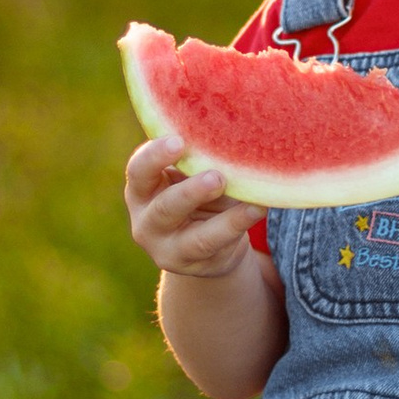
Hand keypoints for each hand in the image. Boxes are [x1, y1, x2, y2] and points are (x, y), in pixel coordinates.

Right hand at [126, 136, 257, 280]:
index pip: (139, 171)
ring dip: (224, 221)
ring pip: (193, 237)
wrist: (204, 245)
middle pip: (163, 207)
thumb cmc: (196, 196)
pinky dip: (239, 225)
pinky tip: (258, 208)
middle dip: (191, 192)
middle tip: (216, 177)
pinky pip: (218, 245)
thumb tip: (230, 133)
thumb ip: (197, 161)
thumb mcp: (188, 178)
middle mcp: (146, 221)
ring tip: (247, 201)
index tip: (179, 141)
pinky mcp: (192, 264)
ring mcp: (167, 248)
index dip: (155, 156)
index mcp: (141, 190)